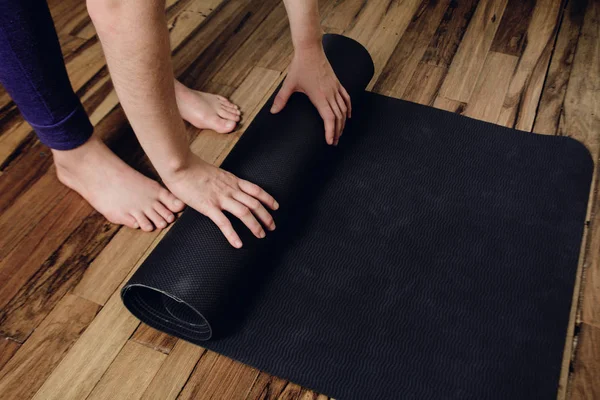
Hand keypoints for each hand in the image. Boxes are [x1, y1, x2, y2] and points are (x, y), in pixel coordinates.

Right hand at [163, 153, 277, 247]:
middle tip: (272, 227)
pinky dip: (232, 234)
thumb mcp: (214, 173)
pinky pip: (224, 223)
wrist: (179, 165)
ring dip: (255, 225)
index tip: (276, 207)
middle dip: (266, 216)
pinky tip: (238, 244)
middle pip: (254, 203)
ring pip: (244, 213)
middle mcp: (230, 189)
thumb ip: (221, 182)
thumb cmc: (192, 168)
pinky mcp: (208, 206)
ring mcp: (220, 198)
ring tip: (261, 235)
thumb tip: (222, 189)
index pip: (256, 190)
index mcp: (232, 180)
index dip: (268, 199)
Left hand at [270, 44, 350, 145]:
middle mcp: (330, 94)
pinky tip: (347, 115)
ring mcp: (335, 88)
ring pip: (343, 109)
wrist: (310, 49)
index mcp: (320, 96)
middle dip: (337, 131)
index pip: (330, 118)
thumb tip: (273, 111)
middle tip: (334, 142)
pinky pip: (346, 98)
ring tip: (340, 133)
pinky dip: (348, 108)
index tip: (330, 141)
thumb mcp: (289, 83)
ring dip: (343, 123)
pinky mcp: (337, 83)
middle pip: (338, 117)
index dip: (331, 131)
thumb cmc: (300, 65)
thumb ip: (281, 99)